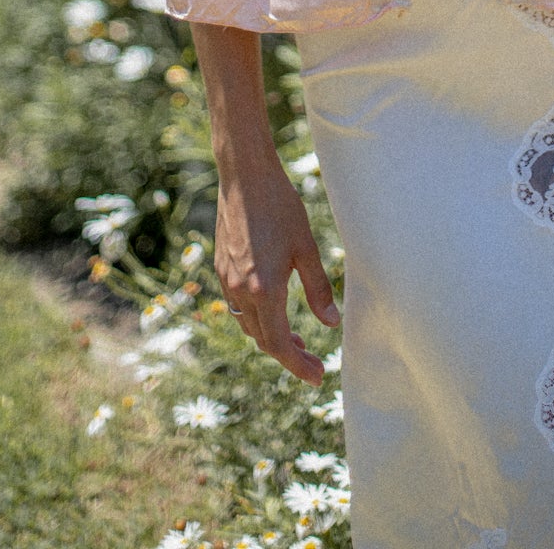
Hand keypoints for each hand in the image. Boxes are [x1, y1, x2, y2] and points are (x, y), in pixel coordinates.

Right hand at [214, 151, 340, 385]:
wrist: (244, 176)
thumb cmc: (280, 206)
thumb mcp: (305, 247)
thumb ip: (318, 288)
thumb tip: (331, 323)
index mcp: (263, 290)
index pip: (279, 343)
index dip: (298, 365)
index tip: (317, 376)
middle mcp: (240, 291)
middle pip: (262, 339)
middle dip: (288, 354)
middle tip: (313, 361)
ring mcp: (226, 280)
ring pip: (248, 324)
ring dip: (271, 337)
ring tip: (297, 339)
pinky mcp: (221, 267)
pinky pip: (237, 306)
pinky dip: (256, 318)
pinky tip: (273, 309)